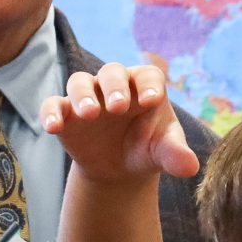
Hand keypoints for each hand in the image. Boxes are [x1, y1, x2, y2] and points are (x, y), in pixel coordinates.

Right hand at [42, 63, 198, 182]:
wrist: (119, 169)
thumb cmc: (146, 150)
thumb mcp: (162, 153)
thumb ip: (175, 155)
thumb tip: (191, 168)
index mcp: (144, 86)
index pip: (148, 76)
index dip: (148, 84)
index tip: (151, 100)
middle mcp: (115, 85)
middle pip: (112, 71)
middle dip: (115, 86)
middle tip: (119, 107)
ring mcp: (88, 97)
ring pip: (80, 82)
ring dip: (83, 95)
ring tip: (89, 114)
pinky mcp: (65, 113)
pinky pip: (53, 105)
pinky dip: (50, 113)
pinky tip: (52, 128)